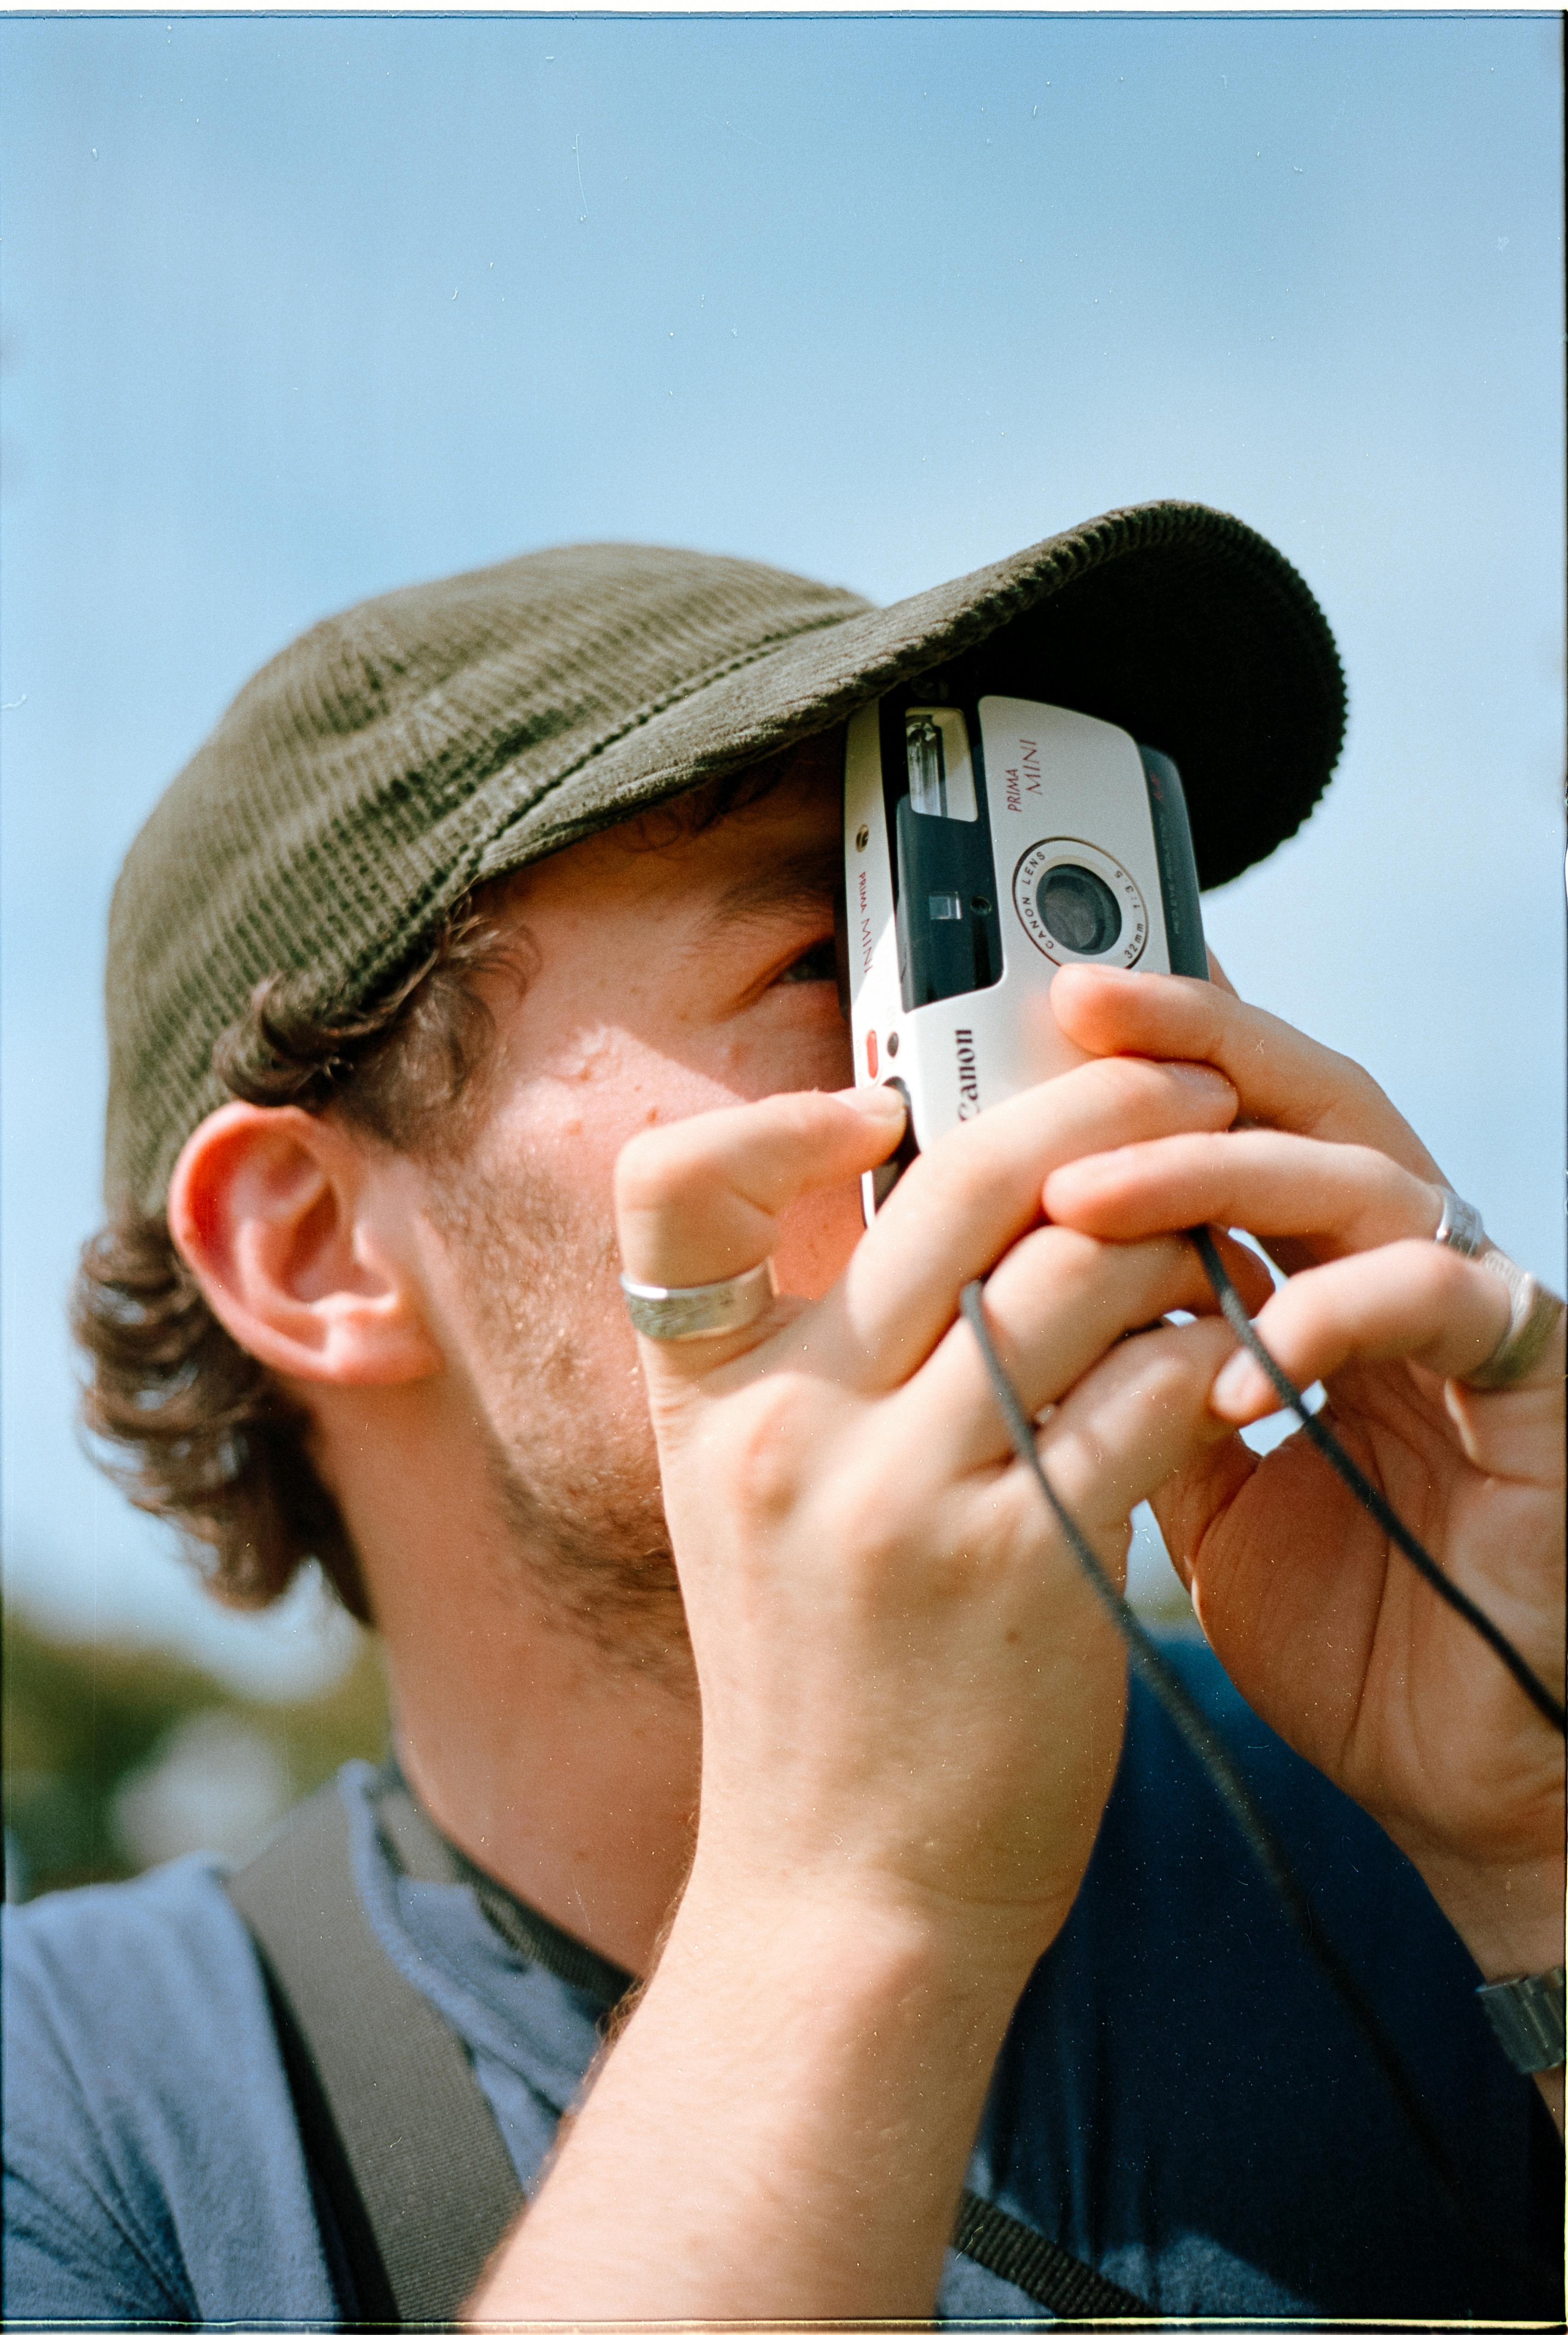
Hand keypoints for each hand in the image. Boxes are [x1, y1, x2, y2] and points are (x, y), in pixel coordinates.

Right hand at [478, 1056, 1268, 2320]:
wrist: (844, 1897)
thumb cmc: (820, 1691)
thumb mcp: (755, 1510)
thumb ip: (816, 1366)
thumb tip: (948, 1206)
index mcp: (710, 1406)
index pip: (672, 1187)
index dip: (772, 1117)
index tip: (875, 1107)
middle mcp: (788, 1430)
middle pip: (949, 1189)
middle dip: (1086, 1113)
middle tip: (1174, 1084)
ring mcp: (899, 1496)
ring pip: (1075, 1271)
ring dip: (1167, 1241)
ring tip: (1207, 1247)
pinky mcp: (1022, 1564)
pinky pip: (1147, 1393)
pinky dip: (1200, 1358)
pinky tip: (1218, 1367)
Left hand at [1041, 965, 1564, 1999]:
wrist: (1462, 1768)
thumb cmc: (1340, 1621)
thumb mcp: (1192, 1484)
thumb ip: (1128, 1381)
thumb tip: (1004, 1302)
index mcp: (1316, 1271)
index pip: (1235, 1120)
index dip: (1145, 1060)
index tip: (1036, 1015)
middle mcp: (1400, 1263)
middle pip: (1300, 1098)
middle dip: (1187, 1043)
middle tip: (1073, 1010)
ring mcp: (1473, 1312)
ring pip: (1354, 1178)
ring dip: (1214, 1175)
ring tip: (1084, 1205)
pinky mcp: (1536, 1377)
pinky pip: (1438, 1299)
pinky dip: (1331, 1313)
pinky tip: (1236, 1363)